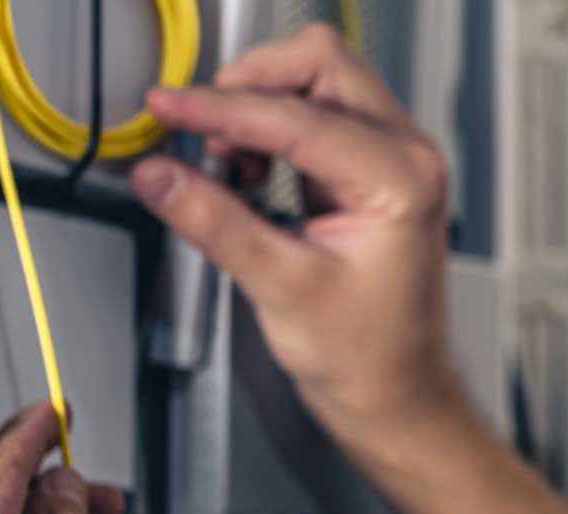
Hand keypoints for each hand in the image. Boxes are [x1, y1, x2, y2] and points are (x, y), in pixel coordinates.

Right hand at [130, 24, 461, 449]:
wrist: (396, 395)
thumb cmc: (369, 357)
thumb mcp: (281, 288)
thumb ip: (215, 222)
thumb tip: (161, 174)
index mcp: (401, 179)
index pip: (297, 117)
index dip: (222, 108)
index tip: (168, 107)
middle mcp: (407, 156)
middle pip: (320, 66)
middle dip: (250, 84)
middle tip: (195, 122)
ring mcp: (392, 158)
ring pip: (317, 82)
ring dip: (259, 105)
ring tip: (222, 160)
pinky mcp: (368, 170)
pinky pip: (315, 115)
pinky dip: (270, 127)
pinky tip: (244, 167)